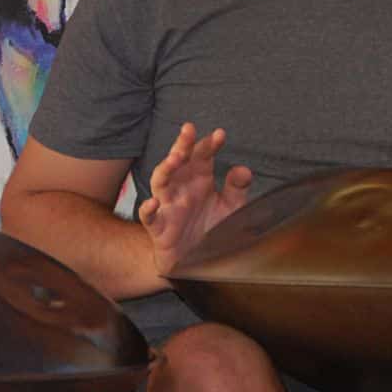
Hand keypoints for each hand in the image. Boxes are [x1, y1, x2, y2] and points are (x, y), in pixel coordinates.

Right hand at [138, 122, 252, 275]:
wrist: (197, 261)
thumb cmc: (211, 229)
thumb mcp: (230, 208)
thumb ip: (237, 189)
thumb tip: (243, 169)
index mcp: (199, 179)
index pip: (202, 156)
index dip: (209, 144)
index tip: (220, 135)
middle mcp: (182, 188)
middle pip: (178, 161)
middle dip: (183, 144)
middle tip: (189, 130)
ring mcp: (168, 206)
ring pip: (160, 182)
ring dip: (165, 168)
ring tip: (175, 158)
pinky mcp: (159, 228)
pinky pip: (149, 217)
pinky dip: (148, 210)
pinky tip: (153, 203)